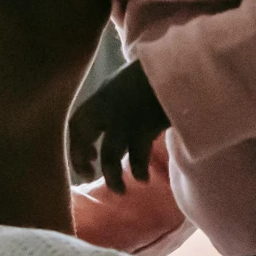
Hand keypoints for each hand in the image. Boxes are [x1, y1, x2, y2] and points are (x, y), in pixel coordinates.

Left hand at [67, 58, 171, 193]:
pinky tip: (143, 179)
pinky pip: (136, 155)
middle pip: (81, 136)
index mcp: (101, 95)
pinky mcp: (147, 123)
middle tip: (89, 176)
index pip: (74, 122)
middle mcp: (108, 105)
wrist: (181, 63)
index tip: (88, 159)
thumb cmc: (158, 76)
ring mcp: (126, 115)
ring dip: (111, 177)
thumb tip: (112, 132)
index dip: (74, 144)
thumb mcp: (128, 85)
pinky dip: (137, 170)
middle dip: (80, 159)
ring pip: (109, 153)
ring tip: (119, 191)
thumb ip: (116, 104)